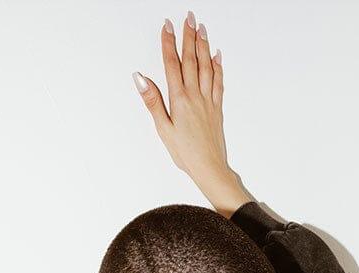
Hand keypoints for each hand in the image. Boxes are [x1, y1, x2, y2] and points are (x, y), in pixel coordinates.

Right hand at [133, 11, 251, 215]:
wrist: (210, 168)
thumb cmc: (186, 153)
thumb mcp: (163, 129)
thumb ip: (153, 101)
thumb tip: (141, 79)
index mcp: (179, 100)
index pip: (172, 64)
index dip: (168, 43)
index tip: (166, 26)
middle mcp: (195, 96)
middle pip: (191, 60)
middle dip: (188, 37)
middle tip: (188, 17)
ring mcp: (208, 101)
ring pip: (206, 67)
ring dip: (203, 46)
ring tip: (202, 29)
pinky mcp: (217, 109)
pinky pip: (218, 83)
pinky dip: (217, 68)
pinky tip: (217, 56)